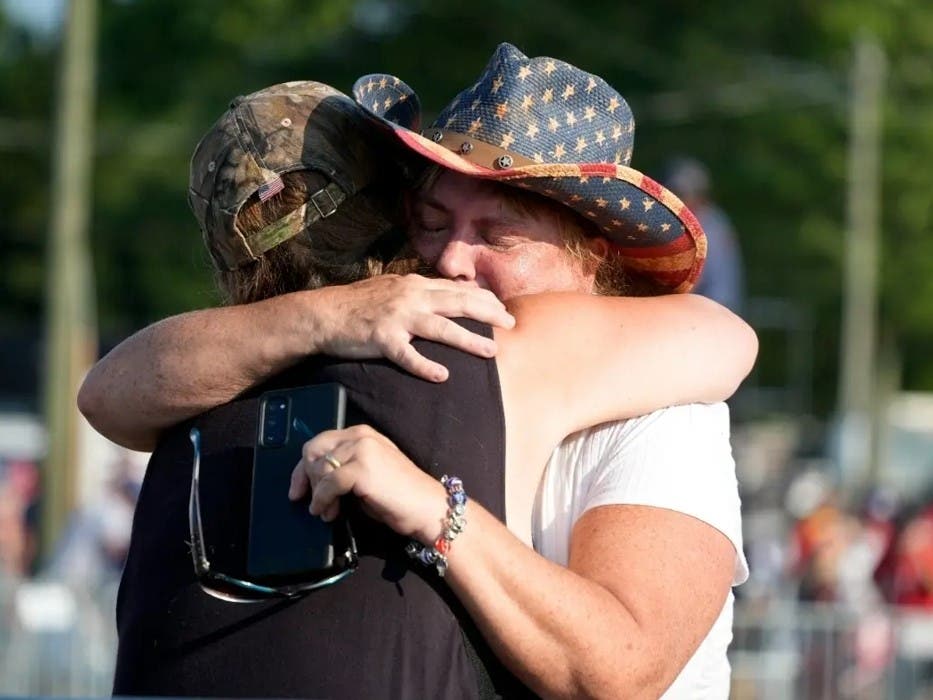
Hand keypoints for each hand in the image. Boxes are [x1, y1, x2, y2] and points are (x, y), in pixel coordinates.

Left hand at [288, 425, 447, 542]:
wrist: (426, 507)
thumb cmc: (398, 496)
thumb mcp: (367, 473)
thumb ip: (344, 467)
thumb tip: (311, 480)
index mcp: (362, 434)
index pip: (319, 442)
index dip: (302, 468)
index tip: (297, 490)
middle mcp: (360, 436)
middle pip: (313, 450)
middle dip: (306, 478)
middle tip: (312, 501)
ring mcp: (362, 450)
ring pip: (319, 468)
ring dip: (317, 494)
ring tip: (327, 512)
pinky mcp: (362, 469)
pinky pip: (328, 484)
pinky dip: (322, 500)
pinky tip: (327, 512)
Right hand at [315, 274, 514, 381]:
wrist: (324, 314)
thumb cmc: (359, 304)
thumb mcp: (394, 289)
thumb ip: (421, 291)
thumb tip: (450, 294)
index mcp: (415, 285)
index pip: (457, 290)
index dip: (484, 299)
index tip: (503, 309)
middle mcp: (410, 297)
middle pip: (458, 303)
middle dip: (488, 313)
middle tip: (511, 324)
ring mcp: (397, 318)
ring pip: (440, 328)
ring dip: (468, 339)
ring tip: (491, 351)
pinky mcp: (381, 338)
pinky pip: (407, 355)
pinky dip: (424, 365)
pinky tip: (442, 376)